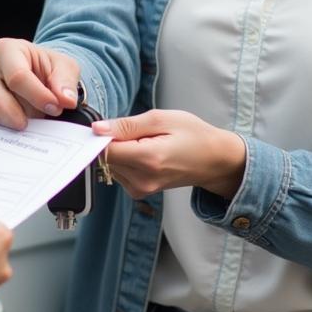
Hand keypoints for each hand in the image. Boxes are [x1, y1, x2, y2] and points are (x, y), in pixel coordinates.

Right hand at [0, 37, 79, 129]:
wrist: (41, 78)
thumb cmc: (49, 69)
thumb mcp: (65, 67)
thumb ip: (66, 81)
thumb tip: (66, 99)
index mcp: (7, 50)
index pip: (17, 76)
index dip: (37, 96)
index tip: (55, 108)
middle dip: (20, 115)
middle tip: (40, 121)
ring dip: (10, 125)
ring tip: (30, 124)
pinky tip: (17, 133)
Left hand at [93, 110, 246, 200]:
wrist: (213, 160)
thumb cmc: (192, 135)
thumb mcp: (161, 118)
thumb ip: (126, 125)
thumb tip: (97, 129)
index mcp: (148, 159)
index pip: (105, 150)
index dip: (102, 135)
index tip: (111, 125)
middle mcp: (142, 180)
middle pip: (106, 158)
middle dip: (113, 141)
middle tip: (138, 132)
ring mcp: (141, 189)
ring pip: (110, 165)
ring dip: (120, 151)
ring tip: (145, 142)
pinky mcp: (139, 192)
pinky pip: (119, 172)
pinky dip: (125, 160)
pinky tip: (144, 153)